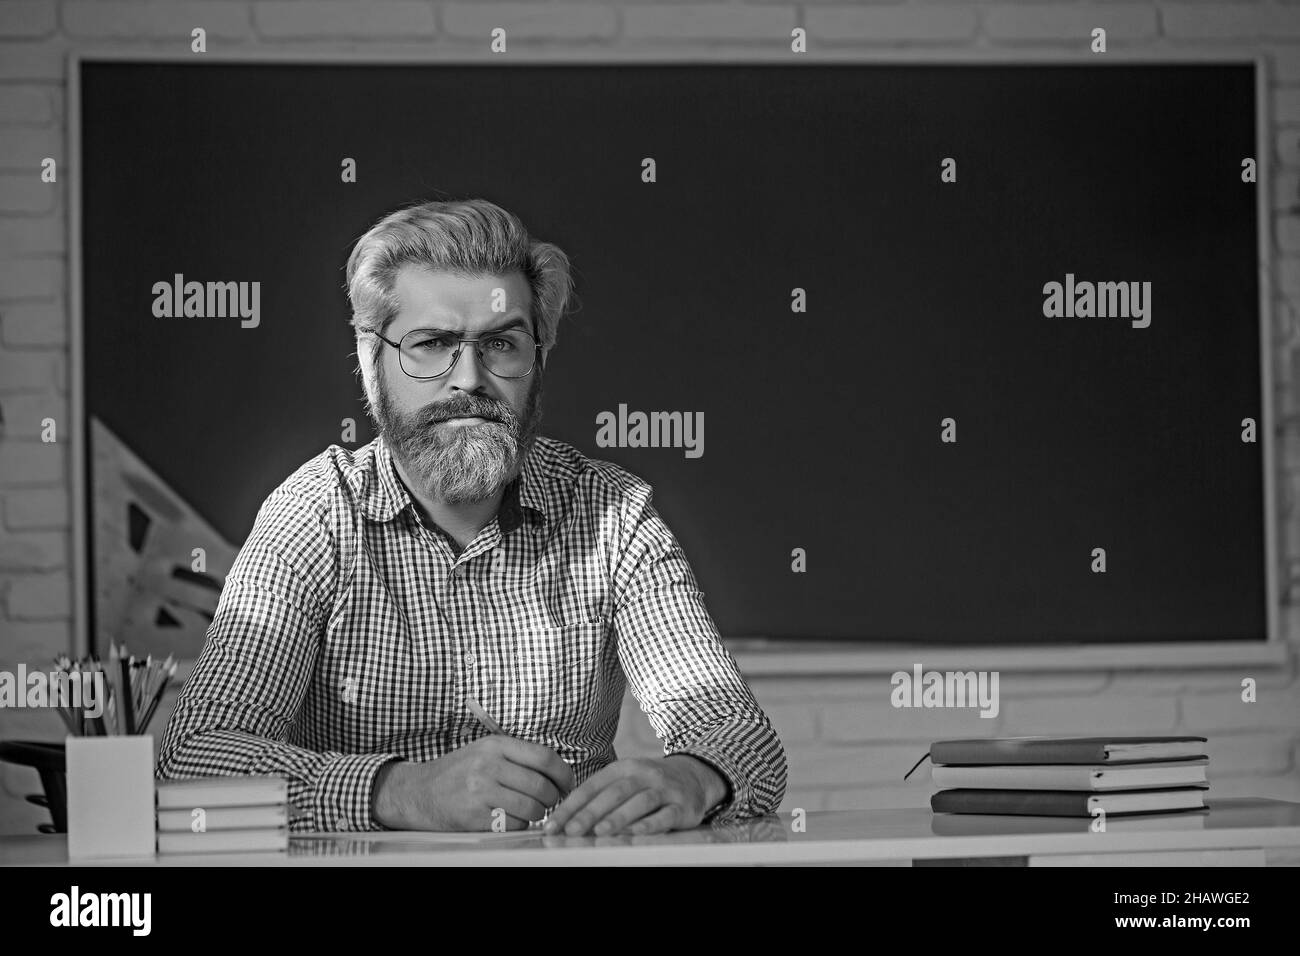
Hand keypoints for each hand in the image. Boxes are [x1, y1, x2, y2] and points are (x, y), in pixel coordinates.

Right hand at [371, 736, 574, 830]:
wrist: (417, 792)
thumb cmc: (458, 772)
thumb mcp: (485, 751)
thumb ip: (517, 756)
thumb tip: (558, 771)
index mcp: (495, 745)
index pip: (544, 757)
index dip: (564, 774)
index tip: (568, 784)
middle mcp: (488, 765)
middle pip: (541, 786)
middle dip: (552, 798)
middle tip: (549, 802)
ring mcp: (480, 792)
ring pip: (531, 808)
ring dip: (537, 814)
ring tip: (527, 810)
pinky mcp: (474, 817)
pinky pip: (513, 825)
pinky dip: (518, 825)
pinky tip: (509, 819)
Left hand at [542, 755, 726, 836]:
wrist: (693, 776)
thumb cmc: (649, 784)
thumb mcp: (625, 782)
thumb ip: (599, 798)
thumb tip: (563, 822)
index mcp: (623, 768)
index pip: (592, 786)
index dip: (571, 806)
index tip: (552, 826)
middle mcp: (644, 774)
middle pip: (614, 793)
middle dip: (590, 813)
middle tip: (571, 831)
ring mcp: (665, 789)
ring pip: (640, 802)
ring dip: (619, 817)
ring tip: (600, 832)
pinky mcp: (683, 806)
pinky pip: (666, 815)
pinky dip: (650, 824)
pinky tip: (636, 833)